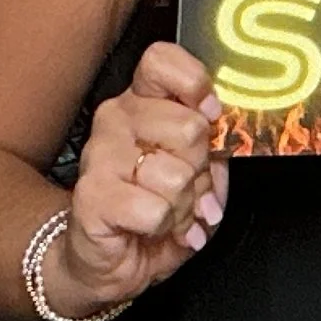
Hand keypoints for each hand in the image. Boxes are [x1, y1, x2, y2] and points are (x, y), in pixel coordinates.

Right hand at [50, 42, 229, 317]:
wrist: (112, 260)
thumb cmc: (155, 208)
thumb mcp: (197, 169)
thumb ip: (213, 141)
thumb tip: (228, 130)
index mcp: (143, 102)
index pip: (162, 61)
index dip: (195, 85)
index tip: (209, 115)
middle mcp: (116, 119)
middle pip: (189, 126)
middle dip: (200, 169)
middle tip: (184, 187)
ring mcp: (99, 155)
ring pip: (176, 175)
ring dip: (183, 205)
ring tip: (168, 212)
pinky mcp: (91, 195)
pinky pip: (155, 209)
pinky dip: (164, 226)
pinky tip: (150, 228)